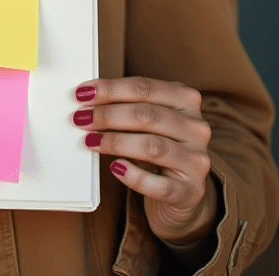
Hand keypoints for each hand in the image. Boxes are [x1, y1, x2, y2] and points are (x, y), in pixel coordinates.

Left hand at [72, 77, 216, 246]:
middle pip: (147, 115)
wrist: (182, 190)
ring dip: (115, 142)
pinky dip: (134, 176)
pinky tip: (116, 168)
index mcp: (186, 100)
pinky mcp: (191, 191)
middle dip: (108, 115)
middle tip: (80, 118)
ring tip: (90, 140)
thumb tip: (87, 99)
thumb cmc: (159, 146)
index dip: (110, 89)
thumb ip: (126, 105)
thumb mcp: (149, 120)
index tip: (82, 94)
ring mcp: (197, 160)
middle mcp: (197, 127)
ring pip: (152, 146)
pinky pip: (159, 185)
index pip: (144, 88)